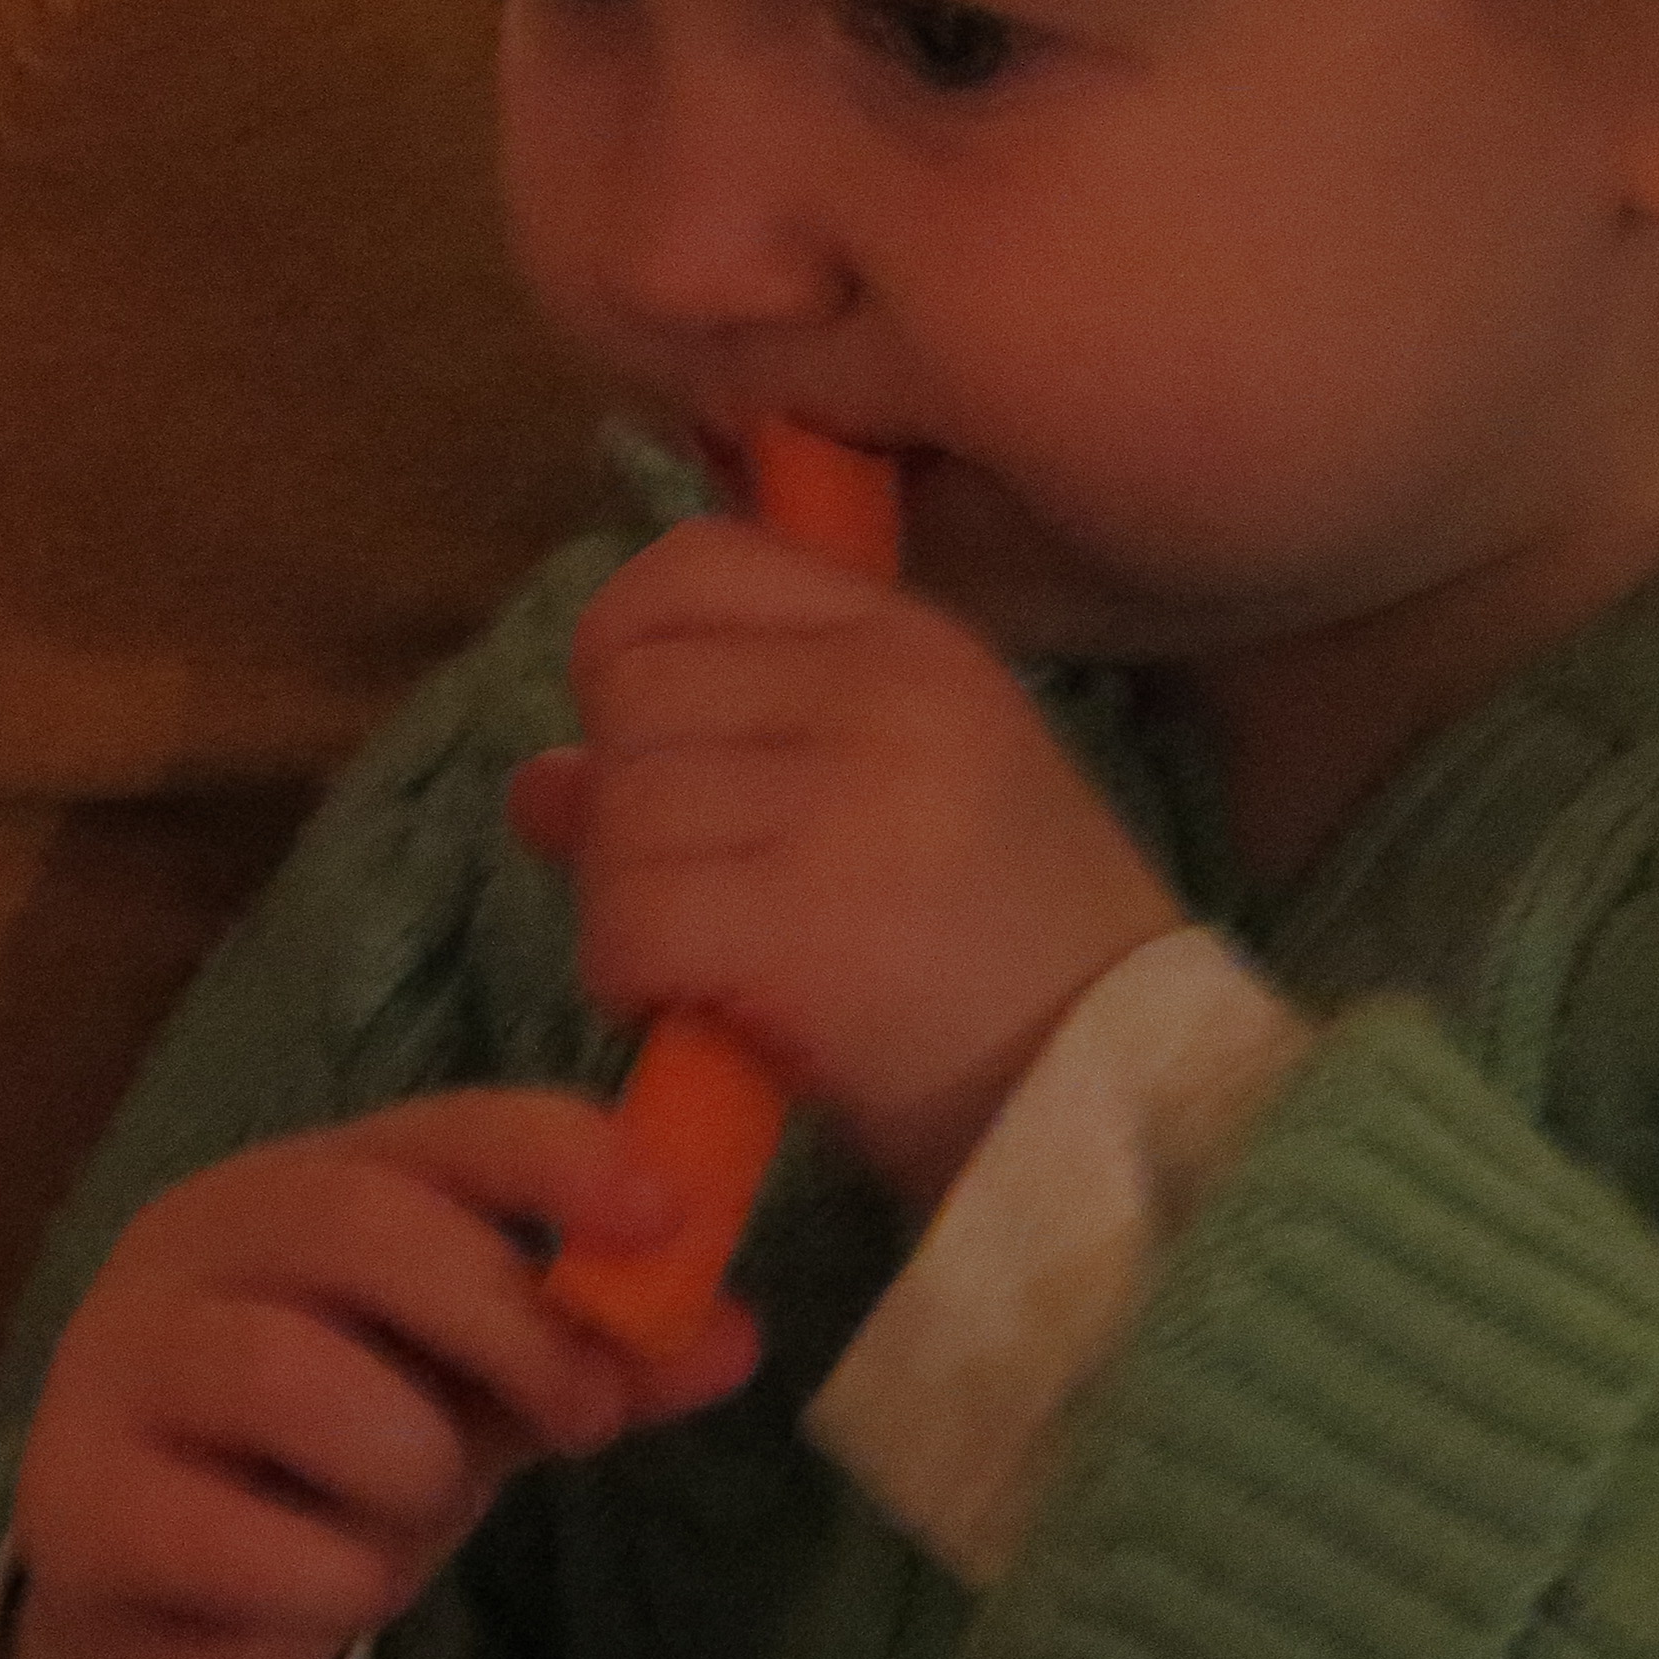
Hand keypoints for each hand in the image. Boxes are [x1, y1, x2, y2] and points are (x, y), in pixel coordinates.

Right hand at [5, 1091, 754, 1658]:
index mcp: (305, 1180)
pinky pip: (235, 1532)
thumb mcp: (483, 1393)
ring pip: (292, 1375)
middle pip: (361, 1223)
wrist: (168, 1597)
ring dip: (407, 1463)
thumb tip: (736, 1338)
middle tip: (588, 1415)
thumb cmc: (338, 1455)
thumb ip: (595, 1355)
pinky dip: (329, 1575)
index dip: (554, 1153)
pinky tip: (331, 1579)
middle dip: (507, 1320)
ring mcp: (116, 1362)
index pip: (437, 1127)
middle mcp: (197, 1240)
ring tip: (414, 1508)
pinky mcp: (75, 1501)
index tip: (664, 1209)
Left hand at [517, 516, 1188, 1210]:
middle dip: (623, 802)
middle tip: (691, 890)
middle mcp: (877, 687)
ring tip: (703, 963)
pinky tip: (691, 1014)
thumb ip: (723, 761)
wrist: (1119, 1094)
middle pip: (630, 688)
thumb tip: (538, 780)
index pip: (691, 564)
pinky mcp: (804, 920)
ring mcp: (842, 796)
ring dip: (622, 903)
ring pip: (618, 809)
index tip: (658, 749)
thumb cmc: (1012, 957)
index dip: (628, 653)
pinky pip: (627, 917)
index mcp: (907, 637)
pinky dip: (627, 978)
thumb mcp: (891, 809)